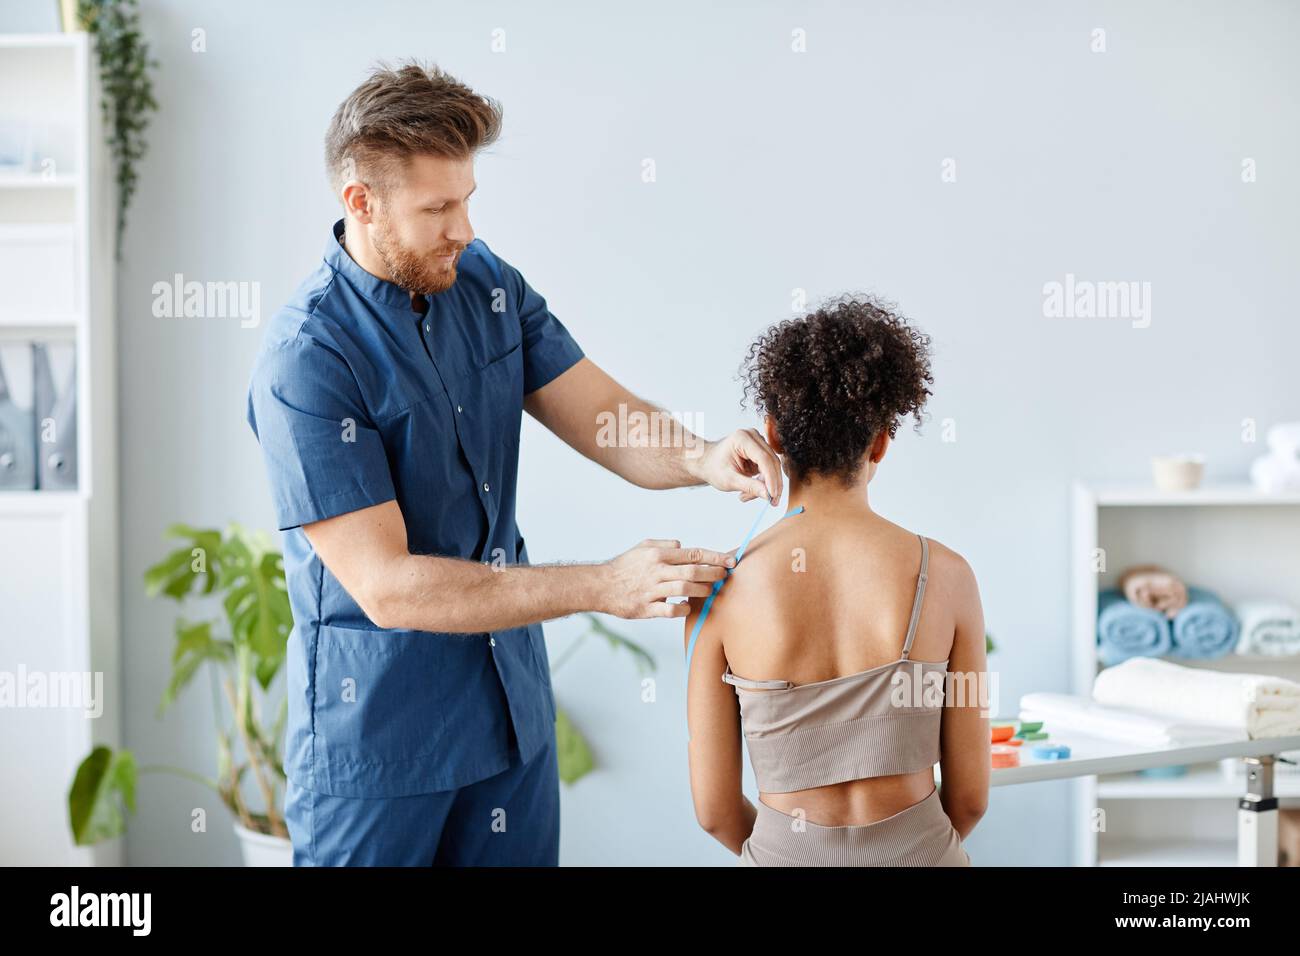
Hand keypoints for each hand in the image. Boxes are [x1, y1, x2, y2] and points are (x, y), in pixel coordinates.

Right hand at [597, 538, 735, 618]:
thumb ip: (664, 545)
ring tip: (710, 590)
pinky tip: (688, 606)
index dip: (715, 557)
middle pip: (693, 570)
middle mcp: (656, 571)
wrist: (600, 586)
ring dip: (702, 589)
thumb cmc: (624, 566)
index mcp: (658, 555)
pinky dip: (683, 607)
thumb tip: (683, 545)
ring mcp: (651, 590)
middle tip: (726, 575)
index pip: (693, 554)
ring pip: (685, 588)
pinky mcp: (646, 608)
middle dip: (714, 573)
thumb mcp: (642, 547)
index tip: (731, 560)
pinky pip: (670, 609)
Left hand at [690, 428, 783, 503]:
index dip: (771, 478)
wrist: (707, 463)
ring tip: (745, 495)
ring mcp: (758, 442)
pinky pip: (769, 469)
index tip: (773, 496)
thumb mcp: (729, 480)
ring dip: (766, 485)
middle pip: (772, 462)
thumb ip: (750, 487)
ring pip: (772, 467)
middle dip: (772, 484)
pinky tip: (748, 491)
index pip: (764, 459)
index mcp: (742, 438)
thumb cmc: (714, 468)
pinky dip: (763, 482)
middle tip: (770, 502)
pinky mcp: (760, 451)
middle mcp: (753, 436)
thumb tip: (768, 495)